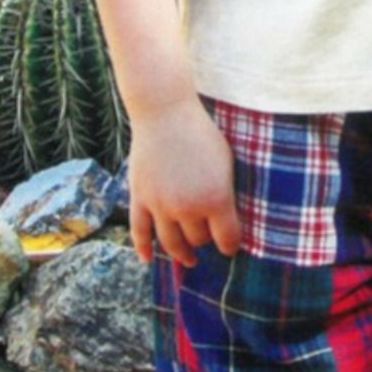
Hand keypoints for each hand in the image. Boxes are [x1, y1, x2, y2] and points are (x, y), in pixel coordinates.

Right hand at [127, 98, 240, 266]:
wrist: (165, 112)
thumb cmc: (202, 134)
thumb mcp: (227, 164)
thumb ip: (228, 195)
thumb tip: (232, 221)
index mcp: (215, 199)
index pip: (227, 240)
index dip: (230, 247)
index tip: (230, 248)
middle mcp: (187, 207)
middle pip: (198, 240)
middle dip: (205, 240)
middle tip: (208, 239)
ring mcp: (160, 205)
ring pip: (171, 243)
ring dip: (181, 254)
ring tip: (189, 259)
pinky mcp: (140, 198)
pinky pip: (139, 232)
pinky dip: (143, 248)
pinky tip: (148, 260)